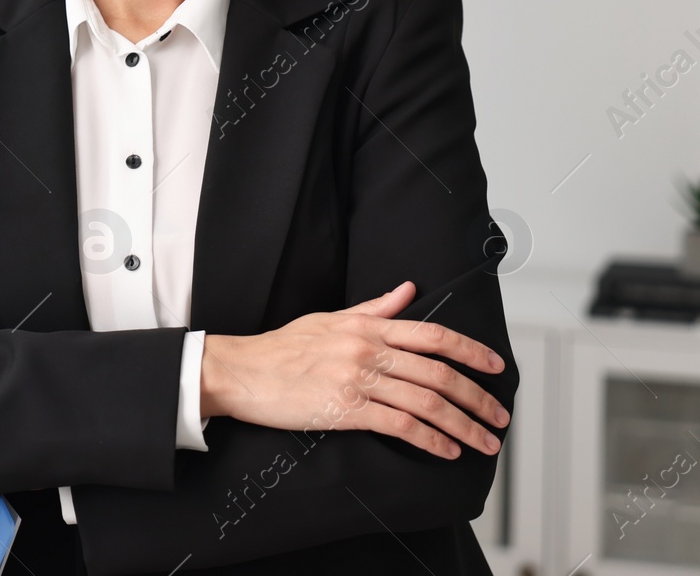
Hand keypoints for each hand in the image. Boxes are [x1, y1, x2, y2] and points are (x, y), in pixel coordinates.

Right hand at [199, 280, 510, 459]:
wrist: (240, 371)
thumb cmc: (281, 347)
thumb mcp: (329, 318)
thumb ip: (373, 309)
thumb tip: (409, 290)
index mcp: (366, 327)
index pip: (432, 335)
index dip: (471, 351)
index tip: (496, 368)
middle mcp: (367, 350)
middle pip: (438, 374)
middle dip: (477, 397)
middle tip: (500, 416)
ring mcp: (357, 380)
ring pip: (426, 403)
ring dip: (463, 425)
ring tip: (484, 441)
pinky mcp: (345, 410)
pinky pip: (400, 426)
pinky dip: (429, 440)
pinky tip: (447, 450)